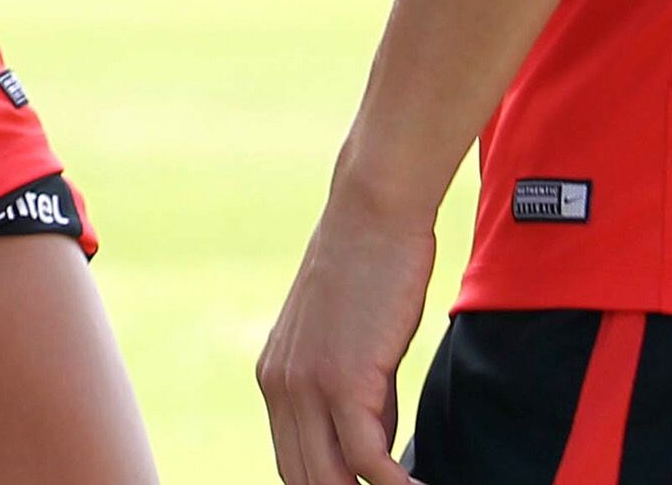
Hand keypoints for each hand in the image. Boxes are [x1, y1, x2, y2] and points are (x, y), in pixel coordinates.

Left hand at [256, 183, 437, 484]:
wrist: (373, 213)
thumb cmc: (373, 269)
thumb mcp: (352, 342)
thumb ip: (360, 398)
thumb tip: (380, 450)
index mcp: (274, 378)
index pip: (292, 463)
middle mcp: (280, 386)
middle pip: (303, 479)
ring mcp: (306, 385)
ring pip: (328, 479)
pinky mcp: (343, 380)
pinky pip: (367, 460)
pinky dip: (397, 484)